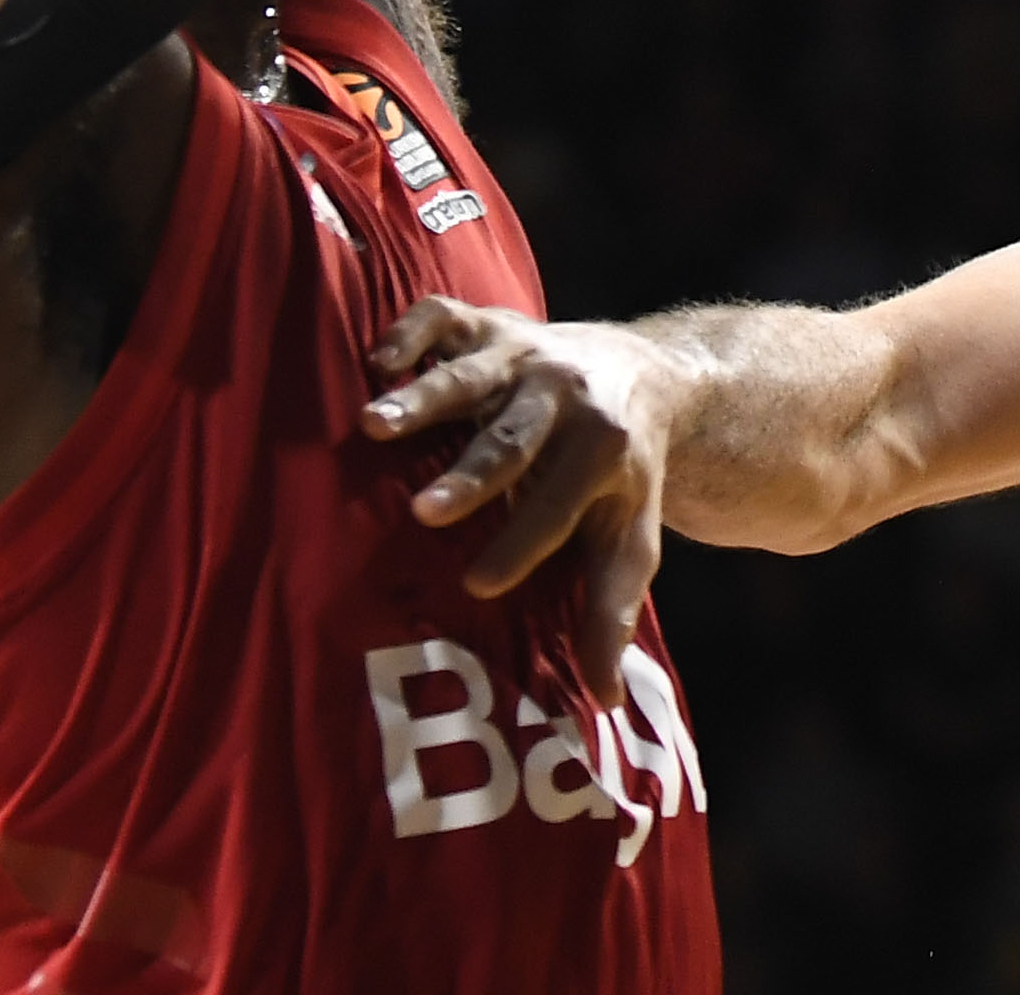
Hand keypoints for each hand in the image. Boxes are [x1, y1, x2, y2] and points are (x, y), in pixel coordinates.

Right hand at [363, 293, 690, 676]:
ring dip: (426, 400)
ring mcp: (523, 354)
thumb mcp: (629, 538)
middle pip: (517, 439)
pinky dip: (413, 333)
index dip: (521, 547)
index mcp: (603, 453)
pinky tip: (377, 363)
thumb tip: (605, 702)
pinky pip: (449, 317)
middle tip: (426, 513)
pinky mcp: (490, 324)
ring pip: (474, 375)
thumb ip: (611, 612)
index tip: (478, 587)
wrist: (646, 376)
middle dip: (472, 476)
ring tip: (373, 425)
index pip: (557, 508)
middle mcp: (565, 397)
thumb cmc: (622, 476)